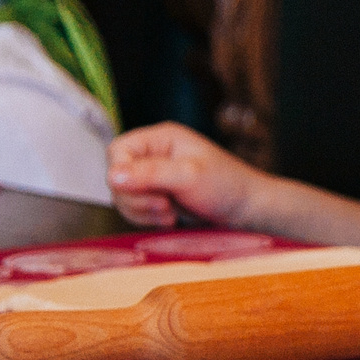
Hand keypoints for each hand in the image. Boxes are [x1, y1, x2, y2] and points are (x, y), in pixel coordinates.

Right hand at [107, 123, 266, 227]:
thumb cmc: (226, 185)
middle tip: (165, 206)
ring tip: (170, 214)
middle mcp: (153, 156)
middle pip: (117, 177)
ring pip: (123, 197)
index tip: (140, 189)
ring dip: (142, 211)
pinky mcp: (157, 199)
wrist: (247, 210)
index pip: (118, 150)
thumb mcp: (189, 176)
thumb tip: (112, 176)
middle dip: (137, 197)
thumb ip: (151, 174)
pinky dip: (147, 219)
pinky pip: (134, 211)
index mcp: (160, 139)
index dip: (121, 172)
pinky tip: (170, 220)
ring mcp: (153, 179)